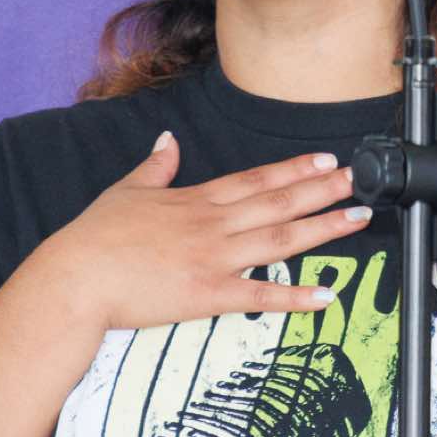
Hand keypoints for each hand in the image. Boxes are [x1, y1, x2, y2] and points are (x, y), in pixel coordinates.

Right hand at [27, 132, 368, 330]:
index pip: (256, 179)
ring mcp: (213, 259)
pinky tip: (326, 295)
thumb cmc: (95, 237)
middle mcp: (212, 224)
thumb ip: (155, 166)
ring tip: (358, 218)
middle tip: (360, 181)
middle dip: (323, 190)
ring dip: (323, 229)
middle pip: (279, 203)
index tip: (327, 158)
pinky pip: (260, 295)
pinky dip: (296, 296)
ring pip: (279, 240)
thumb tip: (167, 139)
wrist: (76, 278)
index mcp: (196, 200)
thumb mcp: (126, 190)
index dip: (295, 169)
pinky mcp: (208, 295)